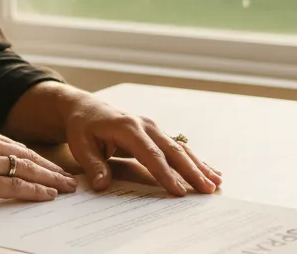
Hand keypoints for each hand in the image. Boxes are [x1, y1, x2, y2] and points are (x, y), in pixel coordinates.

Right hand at [0, 125, 77, 207]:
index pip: (18, 146)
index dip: (38, 159)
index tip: (52, 166)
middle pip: (28, 156)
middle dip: (51, 168)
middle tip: (70, 178)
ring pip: (27, 170)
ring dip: (51, 180)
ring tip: (67, 188)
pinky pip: (16, 187)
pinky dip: (35, 191)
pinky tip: (48, 196)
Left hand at [61, 94, 221, 196]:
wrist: (86, 107)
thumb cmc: (83, 127)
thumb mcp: (80, 144)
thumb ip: (93, 164)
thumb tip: (102, 185)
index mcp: (127, 127)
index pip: (150, 154)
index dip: (165, 173)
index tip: (178, 190)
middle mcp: (145, 125)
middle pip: (172, 150)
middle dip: (191, 171)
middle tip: (206, 189)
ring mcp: (153, 128)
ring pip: (180, 148)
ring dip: (198, 166)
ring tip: (215, 182)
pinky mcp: (156, 133)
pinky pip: (179, 147)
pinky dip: (195, 160)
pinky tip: (210, 170)